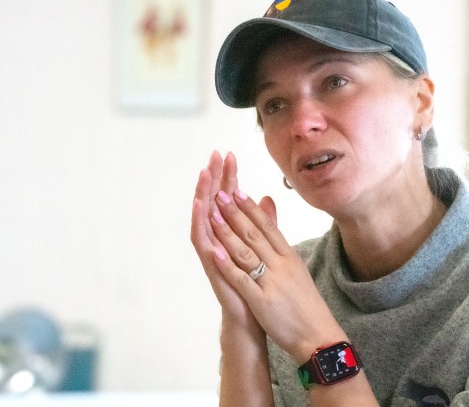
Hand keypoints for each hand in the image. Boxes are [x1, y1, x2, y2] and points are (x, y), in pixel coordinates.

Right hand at [191, 151, 259, 329]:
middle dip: (214, 178)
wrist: (253, 317)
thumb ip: (263, 222)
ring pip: (205, 216)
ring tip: (204, 172)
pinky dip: (199, 221)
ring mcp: (213, 250)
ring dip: (203, 193)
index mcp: (234, 232)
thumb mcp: (264, 247)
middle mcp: (220, 238)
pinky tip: (200, 204)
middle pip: (214, 201)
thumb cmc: (256, 284)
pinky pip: (201, 240)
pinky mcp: (210, 265)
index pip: (229, 198)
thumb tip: (266, 198)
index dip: (229, 176)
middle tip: (214, 155)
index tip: (230, 154)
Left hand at [209, 184, 346, 362]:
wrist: (319, 335)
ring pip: (246, 252)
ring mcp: (272, 282)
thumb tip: (274, 228)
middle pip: (255, 234)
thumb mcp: (298, 270)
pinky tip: (215, 252)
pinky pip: (242, 280)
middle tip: (220, 193)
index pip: (268, 227)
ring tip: (213, 214)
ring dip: (227, 232)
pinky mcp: (263, 301)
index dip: (251, 208)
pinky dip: (227, 265)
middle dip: (235, 212)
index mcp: (290, 256)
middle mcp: (281, 265)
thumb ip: (283, 247)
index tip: (237, 190)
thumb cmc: (306, 304)